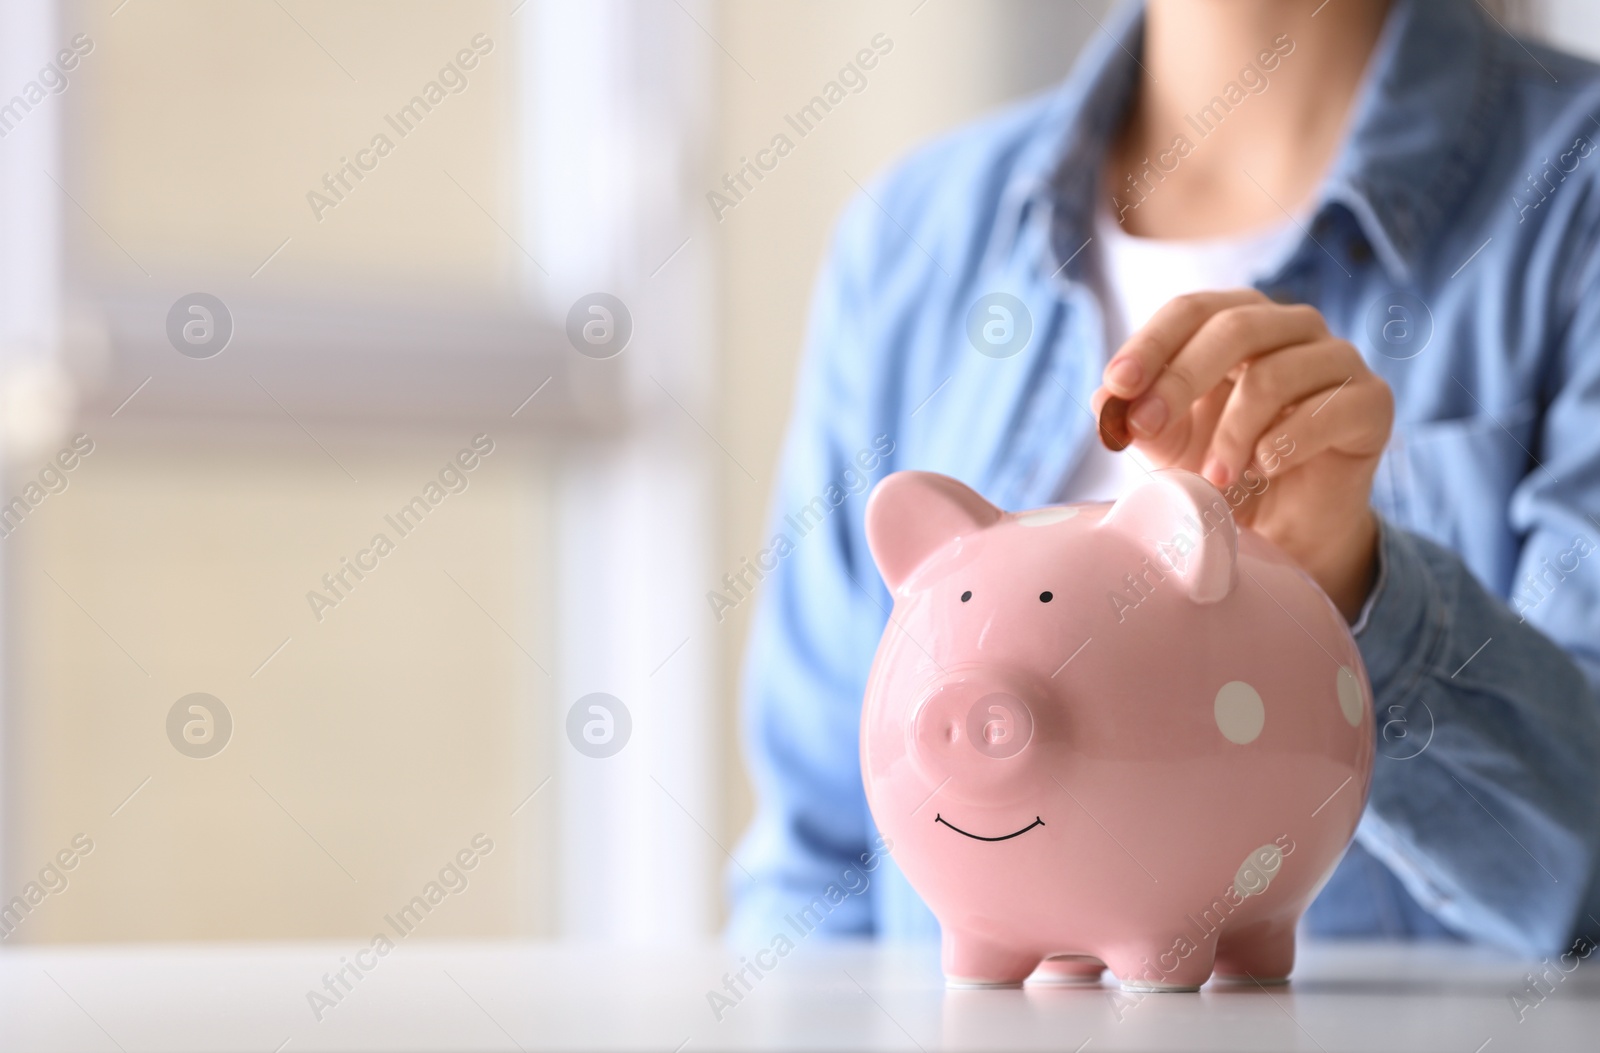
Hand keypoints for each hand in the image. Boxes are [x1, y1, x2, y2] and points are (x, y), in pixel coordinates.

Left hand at [1091, 289, 1393, 620]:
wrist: (1284, 528)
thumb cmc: (1222, 468)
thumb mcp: (1165, 441)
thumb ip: (1135, 412)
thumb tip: (1106, 396)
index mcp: (1239, 319)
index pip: (1191, 309)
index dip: (1150, 343)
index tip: (1117, 385)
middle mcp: (1293, 327)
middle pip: (1235, 328)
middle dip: (1180, 378)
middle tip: (1146, 427)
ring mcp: (1338, 360)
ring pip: (1274, 375)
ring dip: (1231, 432)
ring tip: (1213, 478)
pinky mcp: (1372, 403)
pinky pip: (1326, 411)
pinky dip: (1282, 446)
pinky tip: (1262, 471)